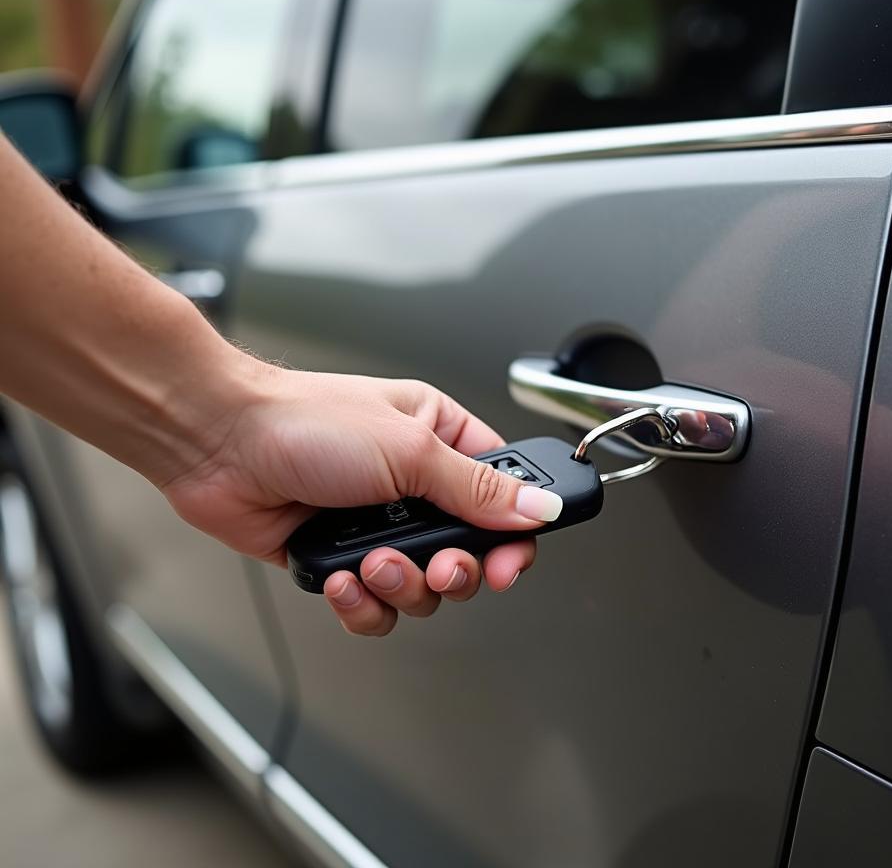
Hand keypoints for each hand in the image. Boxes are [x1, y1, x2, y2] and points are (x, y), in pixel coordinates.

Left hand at [160, 362, 561, 635]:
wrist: (218, 443)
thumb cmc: (303, 420)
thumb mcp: (409, 450)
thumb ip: (478, 490)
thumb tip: (539, 508)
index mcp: (440, 440)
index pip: (501, 498)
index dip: (512, 537)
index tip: (508, 564)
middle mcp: (412, 485)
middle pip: (467, 554)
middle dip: (452, 571)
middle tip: (438, 566)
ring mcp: (375, 524)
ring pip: (422, 588)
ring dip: (400, 585)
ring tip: (371, 562)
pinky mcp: (339, 558)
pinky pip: (373, 605)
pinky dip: (360, 602)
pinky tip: (340, 576)